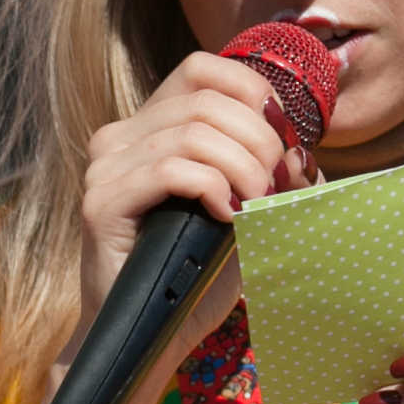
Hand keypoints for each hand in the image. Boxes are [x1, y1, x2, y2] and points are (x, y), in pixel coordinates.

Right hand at [77, 49, 313, 308]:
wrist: (150, 335)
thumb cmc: (196, 274)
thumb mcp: (246, 212)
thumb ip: (271, 174)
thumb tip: (302, 151)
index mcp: (150, 125)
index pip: (202, 69)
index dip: (252, 92)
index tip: (282, 142)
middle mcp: (120, 136)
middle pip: (206, 100)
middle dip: (259, 141)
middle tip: (275, 188)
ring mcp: (105, 167)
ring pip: (192, 133)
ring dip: (242, 168)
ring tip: (255, 207)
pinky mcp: (101, 203)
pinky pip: (170, 169)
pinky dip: (213, 188)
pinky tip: (226, 217)